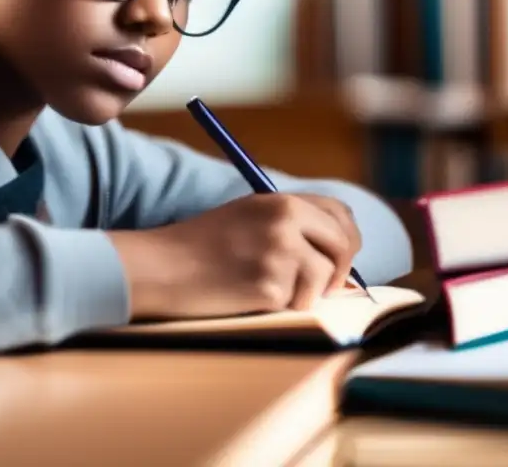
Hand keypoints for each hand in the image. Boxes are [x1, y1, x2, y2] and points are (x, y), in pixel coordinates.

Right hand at [108, 193, 361, 319]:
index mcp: (281, 201)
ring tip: (263, 289)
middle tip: (321, 287)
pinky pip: (298, 303)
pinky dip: (280, 307)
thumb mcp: (248, 217)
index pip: (340, 215)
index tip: (337, 259)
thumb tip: (340, 255)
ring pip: (323, 280)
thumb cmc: (200, 247)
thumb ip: (291, 225)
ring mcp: (280, 253)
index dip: (346, 239)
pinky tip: (249, 298)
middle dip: (338, 271)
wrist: (161, 267)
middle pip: (343, 246)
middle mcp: (285, 221)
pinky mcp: (270, 285)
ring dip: (304, 293)